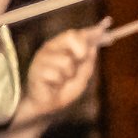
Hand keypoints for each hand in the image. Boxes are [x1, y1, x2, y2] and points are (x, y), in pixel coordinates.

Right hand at [0, 23, 97, 137]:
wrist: (48, 106)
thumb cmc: (64, 89)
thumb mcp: (82, 75)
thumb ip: (88, 61)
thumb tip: (95, 46)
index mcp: (62, 47)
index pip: (75, 34)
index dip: (89, 32)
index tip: (101, 31)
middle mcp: (51, 49)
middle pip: (70, 36)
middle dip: (81, 49)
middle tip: (80, 60)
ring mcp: (42, 58)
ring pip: (65, 60)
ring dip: (68, 74)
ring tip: (61, 80)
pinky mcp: (36, 70)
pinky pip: (56, 74)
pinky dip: (58, 82)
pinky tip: (52, 85)